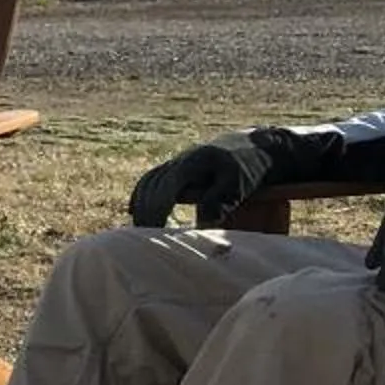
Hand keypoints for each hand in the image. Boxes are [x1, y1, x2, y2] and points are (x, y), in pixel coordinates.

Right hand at [128, 133, 270, 227]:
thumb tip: (206, 219)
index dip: (157, 211)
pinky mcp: (174, 167)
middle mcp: (177, 162)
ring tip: (139, 228)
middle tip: (144, 237)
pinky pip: (149, 181)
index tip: (155, 231)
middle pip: (150, 187)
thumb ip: (221, 200)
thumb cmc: (246, 168)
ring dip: (140, 205)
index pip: (164, 190)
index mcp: (191, 164)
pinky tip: (133, 210)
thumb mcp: (239, 184)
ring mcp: (174, 163)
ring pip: (147, 183)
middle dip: (145, 212)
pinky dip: (139, 196)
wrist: (251, 147)